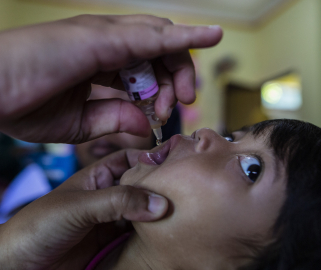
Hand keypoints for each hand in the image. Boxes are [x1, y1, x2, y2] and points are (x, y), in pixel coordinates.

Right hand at [0, 14, 221, 142]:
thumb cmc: (24, 103)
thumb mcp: (80, 122)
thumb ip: (114, 120)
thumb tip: (146, 126)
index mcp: (102, 63)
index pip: (148, 67)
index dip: (164, 89)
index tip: (165, 114)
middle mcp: (108, 43)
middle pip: (160, 51)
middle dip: (176, 79)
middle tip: (179, 106)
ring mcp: (106, 36)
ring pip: (161, 41)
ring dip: (179, 69)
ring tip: (184, 96)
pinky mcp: (104, 38)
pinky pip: (154, 36)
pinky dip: (185, 36)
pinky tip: (211, 36)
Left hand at [0, 149, 167, 269]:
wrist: (20, 266)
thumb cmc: (37, 226)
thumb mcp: (79, 206)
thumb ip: (118, 201)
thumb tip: (159, 203)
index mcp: (97, 177)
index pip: (130, 160)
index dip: (150, 160)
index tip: (173, 166)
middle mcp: (108, 196)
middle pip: (141, 187)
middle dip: (159, 190)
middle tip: (181, 195)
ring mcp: (111, 220)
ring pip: (142, 212)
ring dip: (157, 215)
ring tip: (178, 216)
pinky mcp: (113, 243)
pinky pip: (138, 237)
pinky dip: (151, 236)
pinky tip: (162, 236)